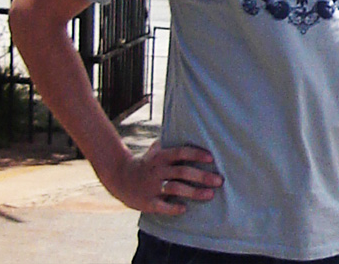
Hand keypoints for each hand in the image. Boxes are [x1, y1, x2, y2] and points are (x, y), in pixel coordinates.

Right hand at [101, 140, 222, 215]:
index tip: (212, 158)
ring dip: (194, 192)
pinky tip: (185, 208)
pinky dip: (173, 208)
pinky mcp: (147, 202)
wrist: (119, 178)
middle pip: (182, 172)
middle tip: (219, 180)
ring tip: (210, 194)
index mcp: (161, 157)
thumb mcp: (155, 151)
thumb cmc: (146, 163)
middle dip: (202, 176)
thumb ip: (172, 143)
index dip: (196, 154)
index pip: (181, 152)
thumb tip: (192, 129)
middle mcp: (158, 170)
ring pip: (175, 188)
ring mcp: (152, 186)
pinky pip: (161, 205)